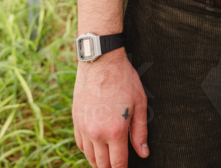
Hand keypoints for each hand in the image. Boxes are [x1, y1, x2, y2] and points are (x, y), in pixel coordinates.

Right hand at [73, 48, 148, 166]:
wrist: (101, 62)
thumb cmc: (124, 79)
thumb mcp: (140, 103)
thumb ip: (141, 131)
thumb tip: (143, 153)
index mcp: (116, 131)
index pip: (118, 164)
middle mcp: (97, 133)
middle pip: (102, 164)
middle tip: (117, 166)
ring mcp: (84, 128)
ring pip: (90, 157)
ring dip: (98, 162)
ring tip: (107, 163)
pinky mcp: (76, 121)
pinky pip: (80, 144)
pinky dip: (88, 151)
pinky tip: (95, 149)